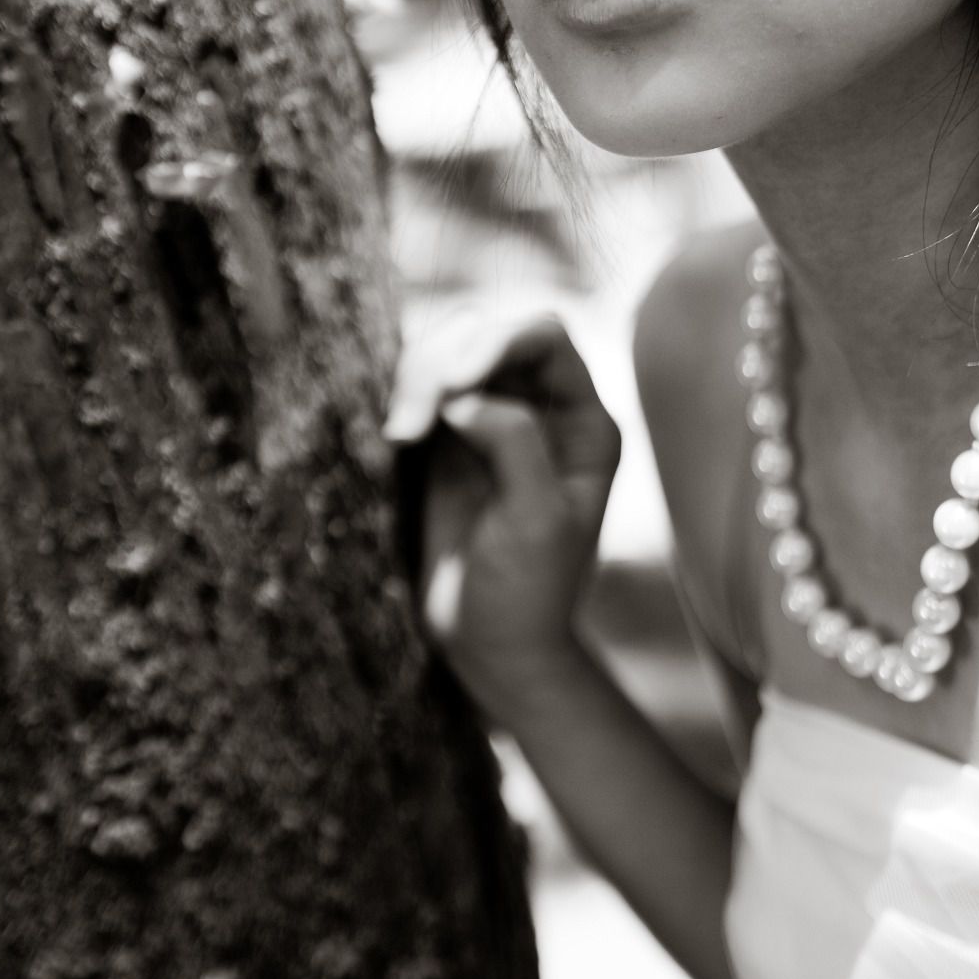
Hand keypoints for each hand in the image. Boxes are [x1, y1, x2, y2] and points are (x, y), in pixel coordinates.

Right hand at [386, 314, 620, 716]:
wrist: (490, 646)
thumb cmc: (528, 592)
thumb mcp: (537, 521)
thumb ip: (515, 444)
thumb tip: (466, 397)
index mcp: (583, 420)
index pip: (545, 337)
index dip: (497, 338)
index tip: (454, 380)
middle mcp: (540, 407)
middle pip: (488, 332)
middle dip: (445, 361)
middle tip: (410, 425)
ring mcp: (489, 419)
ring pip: (447, 351)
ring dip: (416, 376)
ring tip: (399, 434)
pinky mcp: (444, 439)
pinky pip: (418, 386)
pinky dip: (401, 395)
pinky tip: (395, 434)